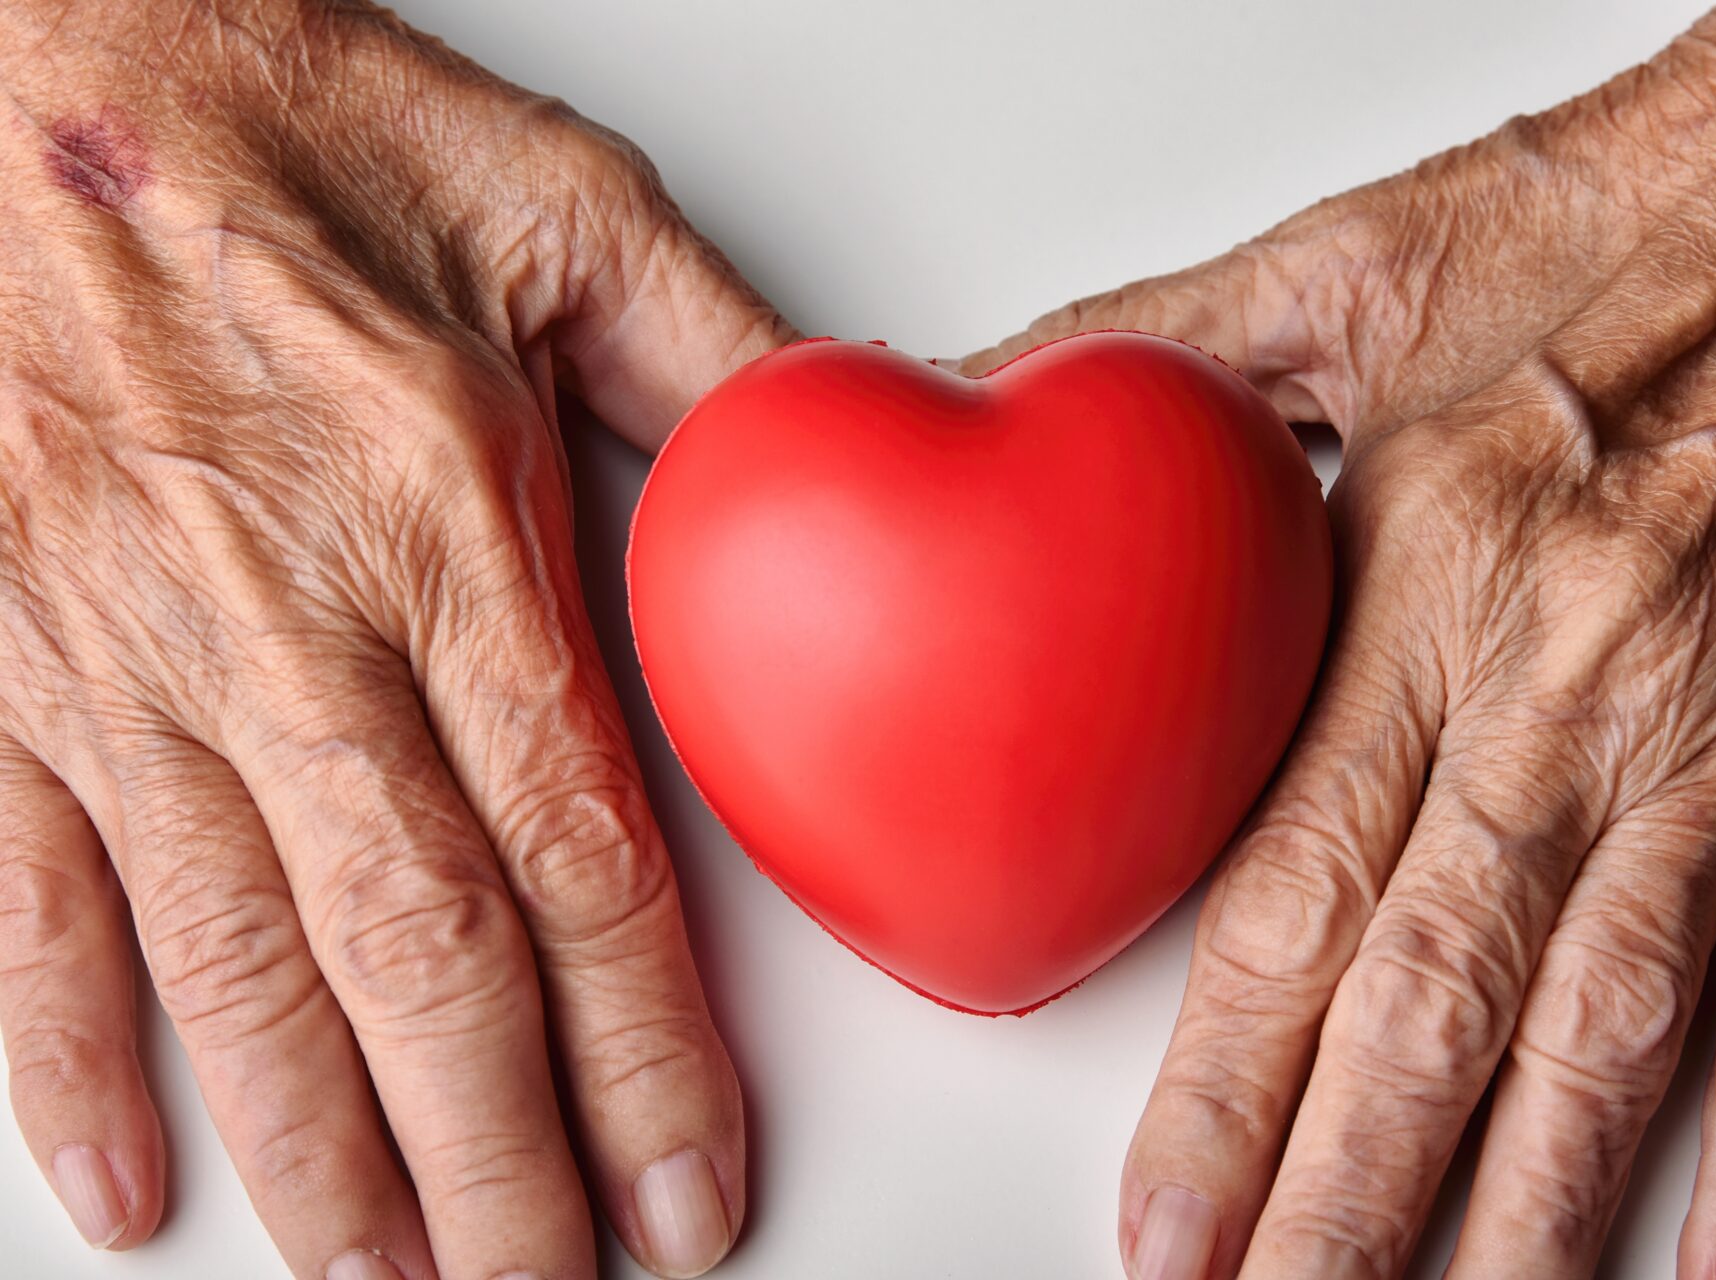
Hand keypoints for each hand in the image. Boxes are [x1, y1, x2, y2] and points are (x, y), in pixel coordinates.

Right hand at [0, 2, 790, 1276]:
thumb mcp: (555, 203)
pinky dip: (70, 1057)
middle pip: (414, 960)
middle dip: (492, 1163)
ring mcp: (111, 659)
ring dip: (319, 1152)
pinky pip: (22, 900)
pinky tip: (136, 1180)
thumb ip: (716, 359)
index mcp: (440, 524)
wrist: (24, 41)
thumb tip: (854, 448)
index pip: (575, 854)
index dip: (641, 1049)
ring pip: (233, 967)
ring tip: (393, 1278)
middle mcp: (276, 624)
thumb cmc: (282, 117)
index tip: (685, 1188)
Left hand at [969, 3, 1715, 1275]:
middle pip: (1439, 1005)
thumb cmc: (1604, 230)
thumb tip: (953, 383)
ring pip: (1614, 1037)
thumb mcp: (1344, 263)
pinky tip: (1704, 1264)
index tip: (1163, 1219)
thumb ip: (1142, 349)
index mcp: (1438, 583)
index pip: (1299, 890)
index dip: (1223, 1082)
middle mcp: (1584, 693)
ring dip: (1524, 1218)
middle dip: (1346, 1200)